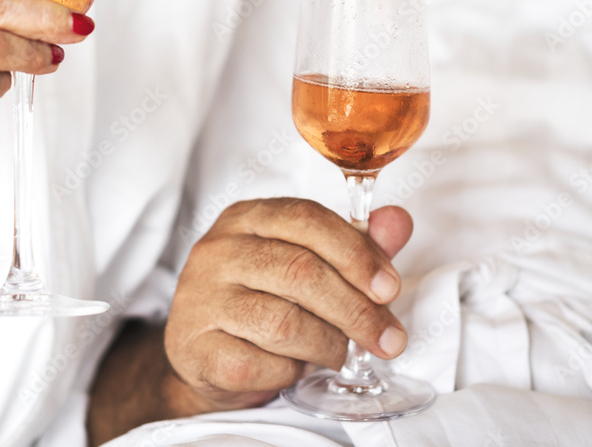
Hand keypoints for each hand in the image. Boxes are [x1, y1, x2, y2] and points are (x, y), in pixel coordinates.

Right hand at [164, 198, 411, 411]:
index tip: (390, 288)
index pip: (306, 218)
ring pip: (282, 323)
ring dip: (326, 345)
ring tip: (337, 353)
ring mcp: (200, 298)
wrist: (201, 351)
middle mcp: (217, 251)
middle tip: (386, 338)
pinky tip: (293, 368)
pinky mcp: (194, 347)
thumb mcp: (305, 262)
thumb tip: (396, 222)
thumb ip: (353, 243)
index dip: (356, 253)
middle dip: (356, 310)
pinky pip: (256, 365)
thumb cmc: (259, 299)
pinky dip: (287, 372)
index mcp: (246, 218)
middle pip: (300, 272)